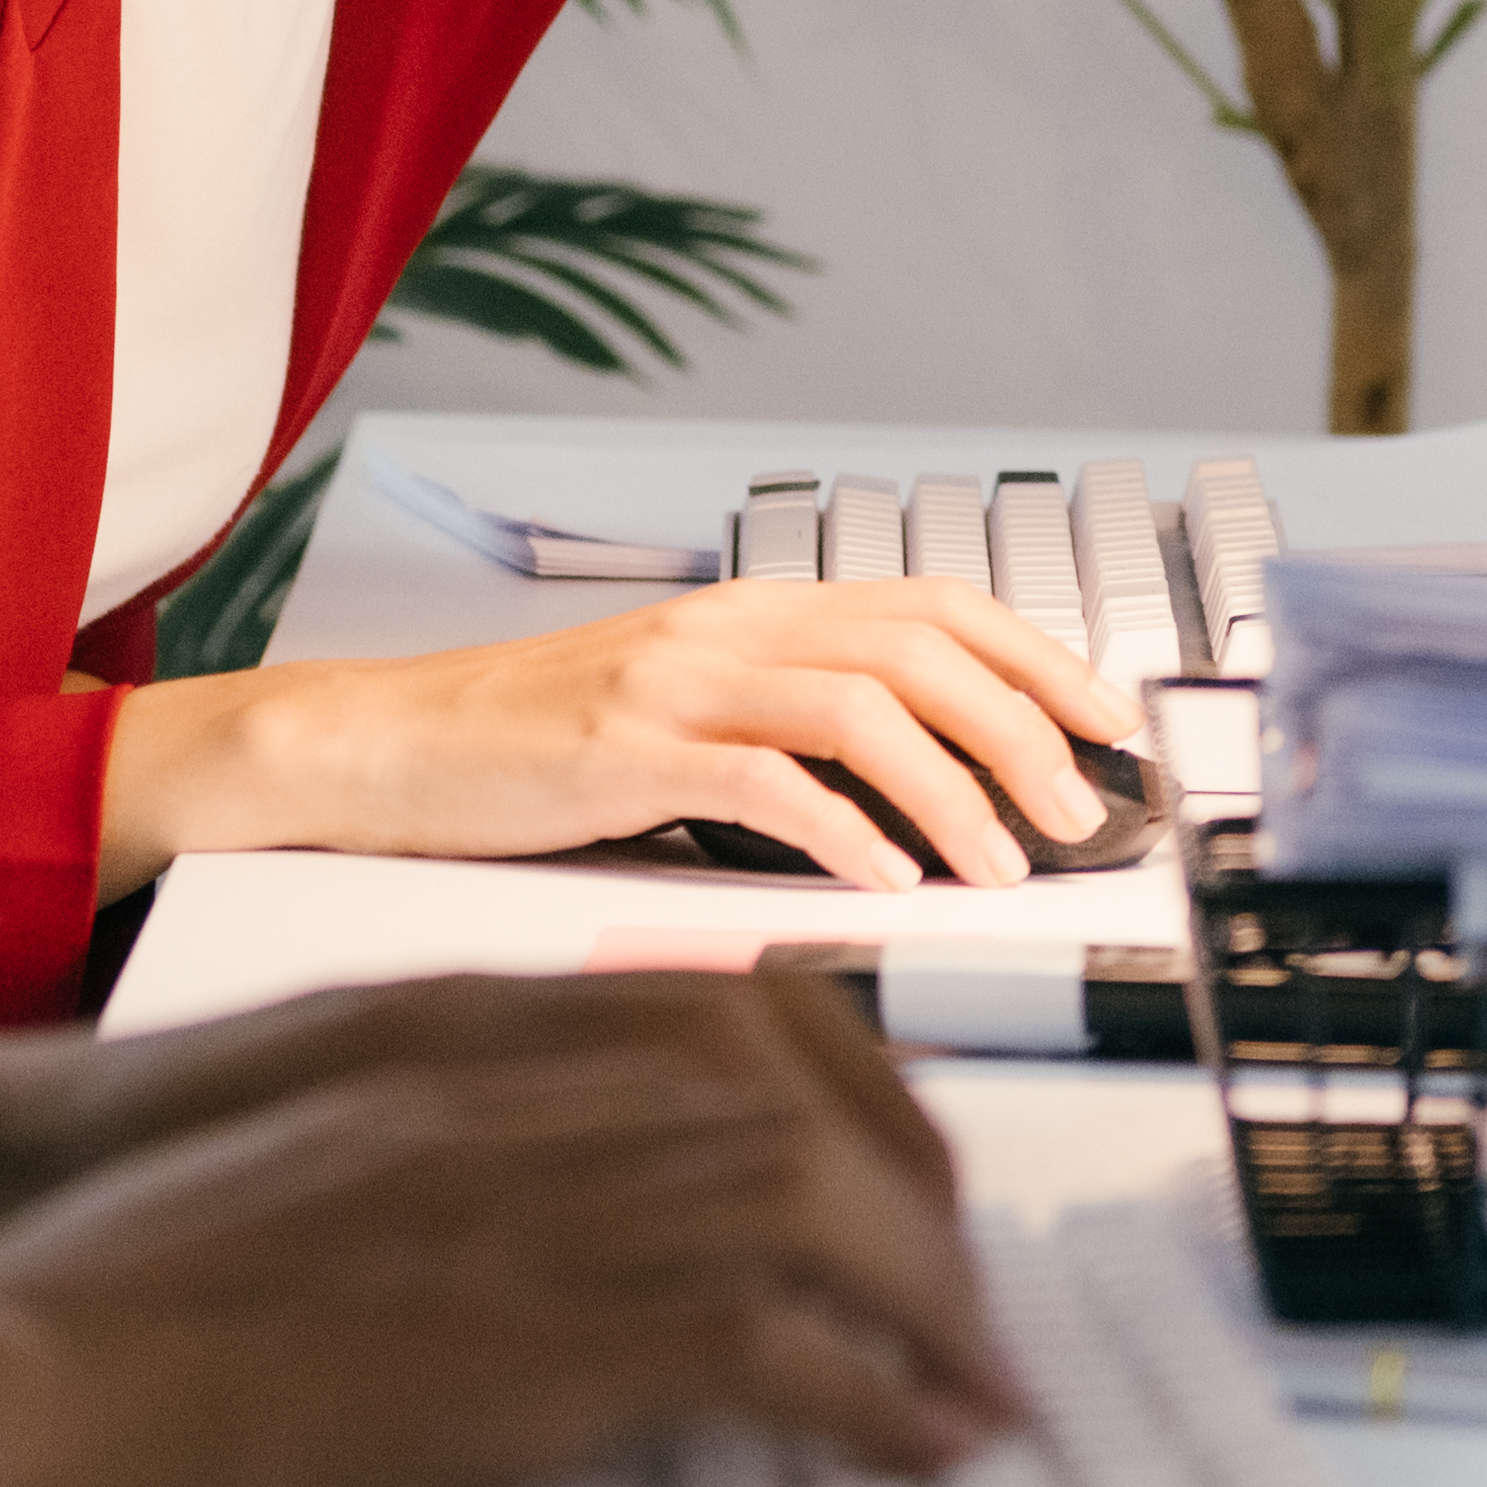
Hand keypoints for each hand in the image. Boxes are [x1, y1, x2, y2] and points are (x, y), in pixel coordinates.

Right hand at [0, 967, 1011, 1486]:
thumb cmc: (104, 1316)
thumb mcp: (287, 1183)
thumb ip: (419, 1177)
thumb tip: (523, 1264)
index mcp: (437, 1039)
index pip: (710, 1005)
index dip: (839, 1083)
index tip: (894, 1170)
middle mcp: (498, 1095)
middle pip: (788, 1088)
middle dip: (912, 1190)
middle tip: (959, 1296)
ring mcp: (515, 1209)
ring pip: (807, 1196)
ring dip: (922, 1300)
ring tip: (963, 1387)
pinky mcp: (526, 1348)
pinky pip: (769, 1348)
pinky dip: (871, 1401)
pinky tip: (909, 1453)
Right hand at [90, 575, 1131, 895]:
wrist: (379, 747)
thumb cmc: (527, 750)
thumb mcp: (676, 719)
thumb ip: (783, 733)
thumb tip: (916, 793)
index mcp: (750, 612)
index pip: (931, 604)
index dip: (1036, 656)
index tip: (1107, 721)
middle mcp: (725, 627)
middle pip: (920, 646)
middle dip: (1024, 728)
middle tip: (1081, 812)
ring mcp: (674, 683)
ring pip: (862, 707)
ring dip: (957, 788)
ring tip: (1007, 861)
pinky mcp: (624, 751)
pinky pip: (765, 781)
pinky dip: (846, 832)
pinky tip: (892, 882)